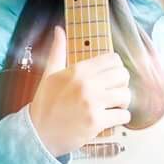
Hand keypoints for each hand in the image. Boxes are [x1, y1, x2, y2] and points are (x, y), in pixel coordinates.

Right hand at [29, 26, 130, 156]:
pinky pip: (123, 115)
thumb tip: (59, 29)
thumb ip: (58, 50)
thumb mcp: (50, 74)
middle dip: (121, 83)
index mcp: (78, 70)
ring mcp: (92, 104)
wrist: (37, 134)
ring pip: (126, 95)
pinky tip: (112, 117)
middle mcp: (87, 85)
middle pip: (123, 75)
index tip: (111, 75)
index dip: (116, 66)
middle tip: (114, 90)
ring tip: (113, 104)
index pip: (113, 59)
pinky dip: (121, 117)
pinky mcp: (96, 123)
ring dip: (123, 101)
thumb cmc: (45, 103)